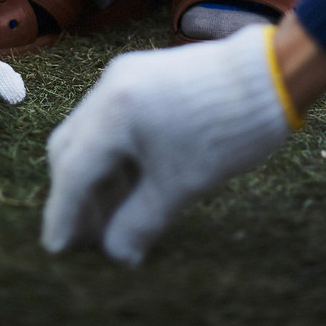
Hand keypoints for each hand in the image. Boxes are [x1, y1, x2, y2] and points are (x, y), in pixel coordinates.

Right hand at [42, 26, 290, 264]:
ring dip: (94, 173)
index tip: (58, 248)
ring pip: (90, 131)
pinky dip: (113, 151)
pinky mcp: (142, 73)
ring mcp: (125, 75)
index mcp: (113, 111)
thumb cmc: (225, 129)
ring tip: (112, 214)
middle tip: (86, 235)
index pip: (72, 170)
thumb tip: (117, 252)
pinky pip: (111, 117)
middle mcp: (110, 87)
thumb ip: (139, 221)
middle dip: (73, 193)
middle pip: (71, 146)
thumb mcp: (180, 184)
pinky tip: (131, 180)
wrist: (267, 74)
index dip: (63, 213)